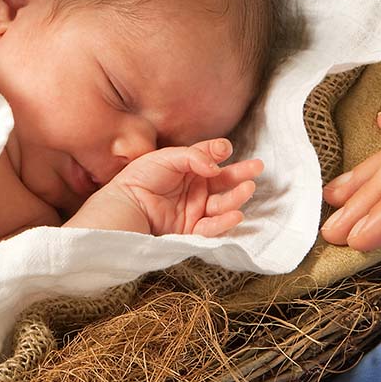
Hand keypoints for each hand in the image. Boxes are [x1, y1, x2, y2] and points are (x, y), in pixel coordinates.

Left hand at [70, 139, 261, 236]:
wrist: (122, 211)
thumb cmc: (138, 180)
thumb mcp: (164, 159)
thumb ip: (192, 157)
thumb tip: (218, 165)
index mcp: (187, 168)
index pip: (210, 159)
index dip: (219, 152)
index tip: (226, 149)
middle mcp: (194, 188)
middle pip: (223, 181)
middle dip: (241, 174)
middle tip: (258, 167)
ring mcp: (194, 210)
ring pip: (222, 204)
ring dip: (236, 197)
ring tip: (247, 188)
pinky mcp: (191, 232)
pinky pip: (212, 228)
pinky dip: (224, 222)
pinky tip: (235, 214)